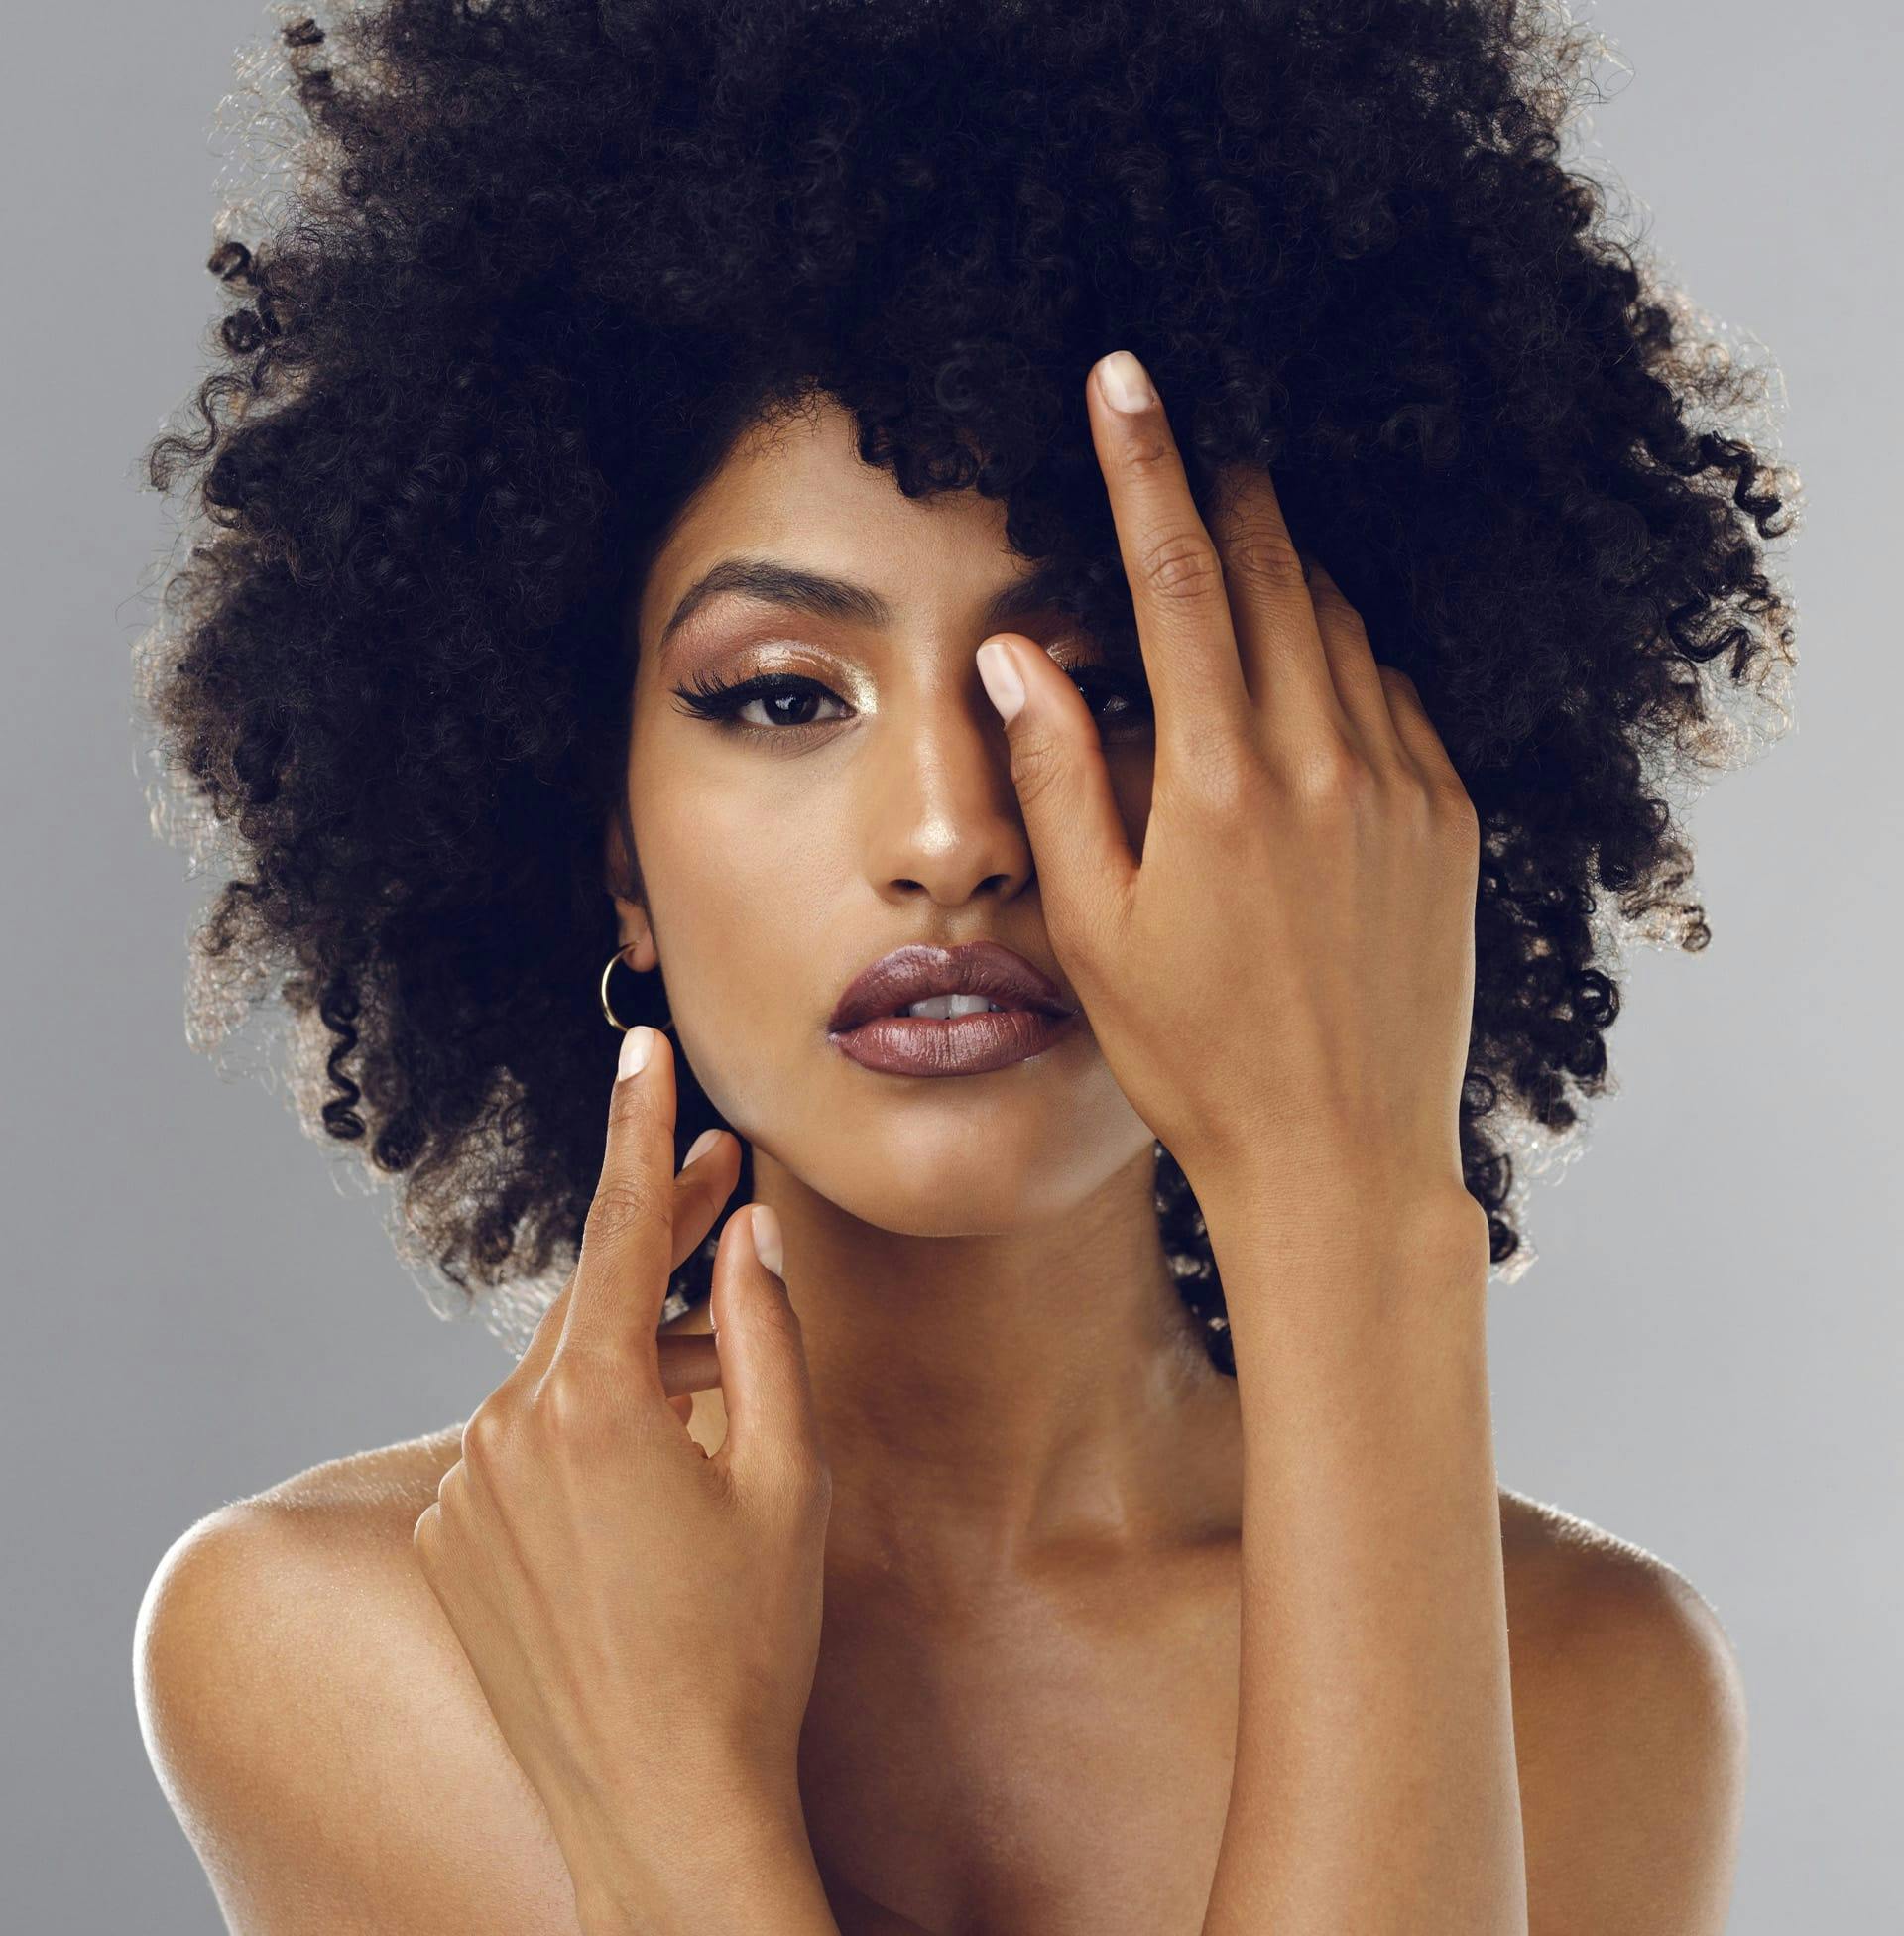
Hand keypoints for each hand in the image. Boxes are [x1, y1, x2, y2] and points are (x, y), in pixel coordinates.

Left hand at [411, 1026, 830, 1894]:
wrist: (660, 1810)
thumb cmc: (744, 1645)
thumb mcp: (787, 1476)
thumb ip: (764, 1333)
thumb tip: (746, 1233)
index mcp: (591, 1402)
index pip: (618, 1229)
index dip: (638, 1128)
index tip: (638, 1045)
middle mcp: (503, 1431)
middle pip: (593, 1297)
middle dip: (656, 1236)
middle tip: (719, 1177)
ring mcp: (465, 1492)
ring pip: (560, 1378)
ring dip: (631, 1361)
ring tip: (716, 1397)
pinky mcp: (447, 1546)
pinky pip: (520, 1450)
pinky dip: (582, 1437)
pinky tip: (643, 1490)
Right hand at [973, 350, 1480, 1212]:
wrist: (1343, 1156)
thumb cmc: (1197, 1061)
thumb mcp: (1095, 931)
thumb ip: (1057, 778)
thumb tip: (1019, 655)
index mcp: (1219, 786)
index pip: (1177, 580)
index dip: (1144, 465)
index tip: (1126, 378)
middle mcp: (1324, 764)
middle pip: (1273, 572)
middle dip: (1228, 487)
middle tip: (1196, 428)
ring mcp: (1402, 787)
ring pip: (1339, 626)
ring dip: (1286, 570)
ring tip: (1241, 551)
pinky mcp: (1451, 819)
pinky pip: (1394, 695)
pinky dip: (1344, 658)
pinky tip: (1307, 680)